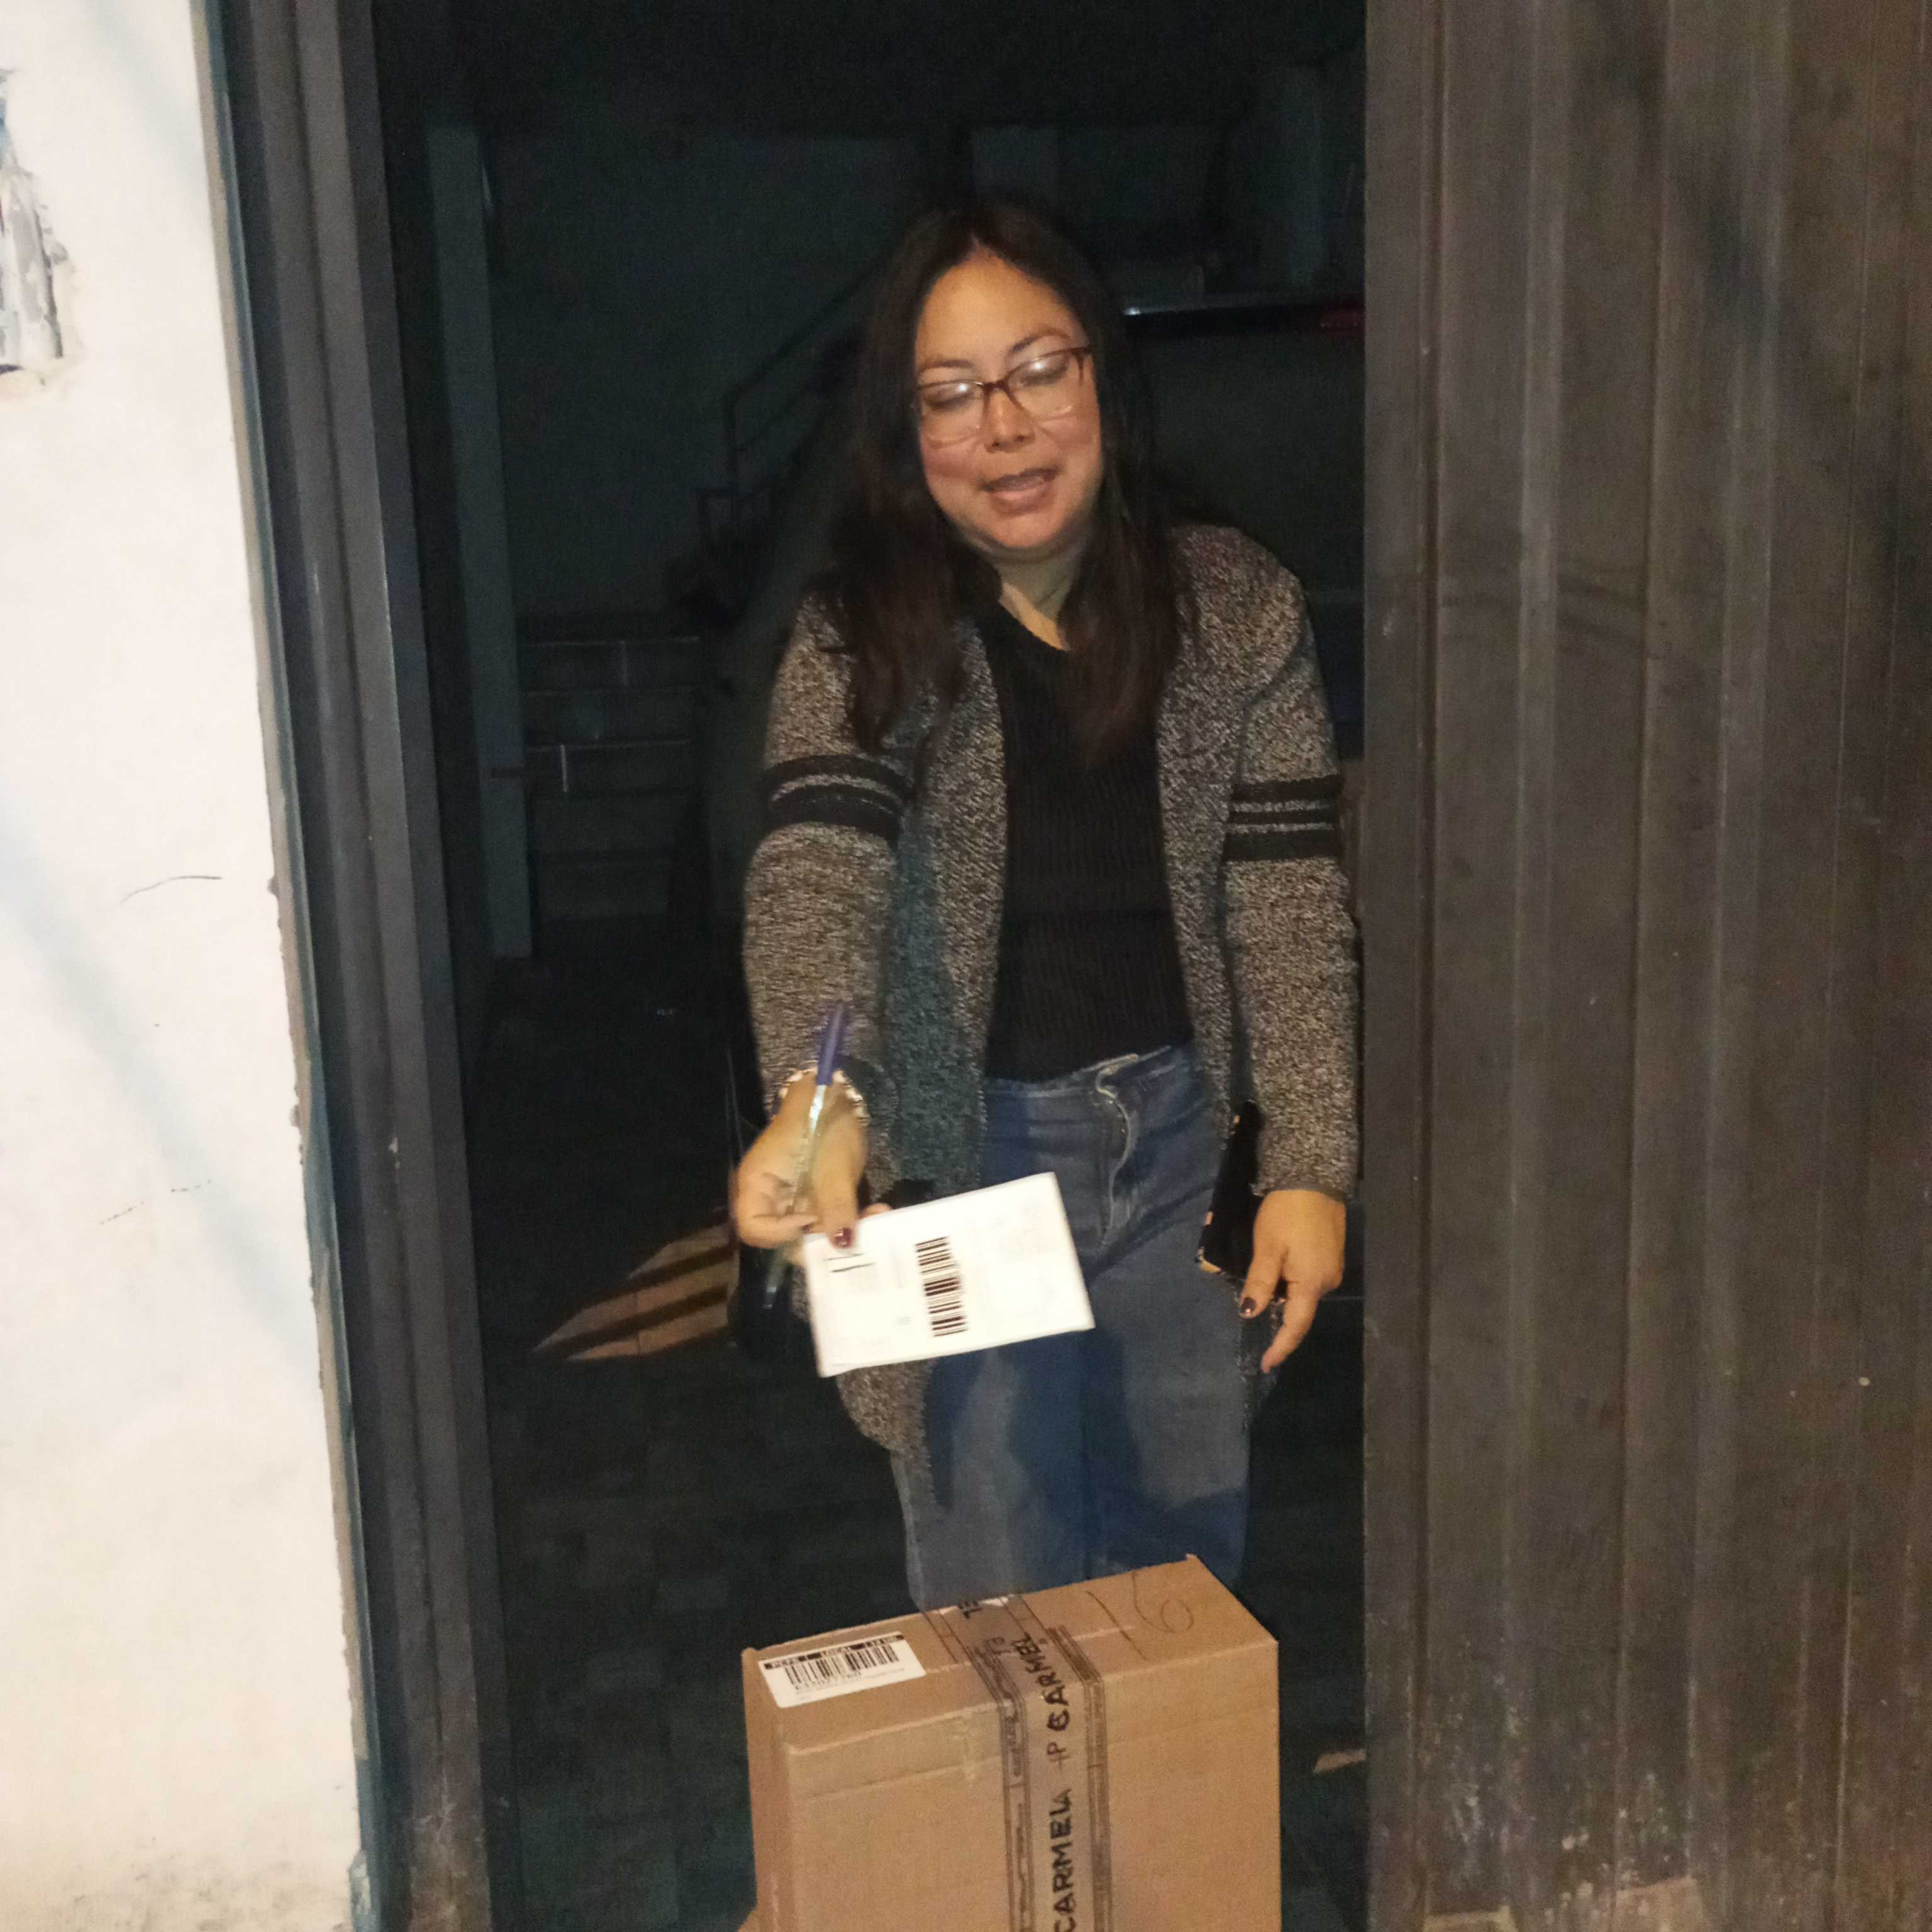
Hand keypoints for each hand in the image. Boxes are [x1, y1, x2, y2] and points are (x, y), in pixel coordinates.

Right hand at [732, 1079, 868, 1249]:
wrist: (834, 1097)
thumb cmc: (823, 1123)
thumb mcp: (833, 1166)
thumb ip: (837, 1207)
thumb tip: (844, 1245)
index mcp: (757, 1184)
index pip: (754, 1228)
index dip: (781, 1235)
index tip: (813, 1224)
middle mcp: (771, 1198)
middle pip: (786, 1237)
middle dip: (824, 1242)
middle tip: (856, 1237)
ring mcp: (794, 1199)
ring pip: (814, 1232)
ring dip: (846, 1231)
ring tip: (876, 1219)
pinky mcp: (816, 1198)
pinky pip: (829, 1219)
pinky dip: (852, 1220)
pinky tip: (877, 1212)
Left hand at [1241, 1188, 1346, 1371]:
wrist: (1314, 1179)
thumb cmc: (1287, 1213)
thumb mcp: (1267, 1248)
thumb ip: (1260, 1283)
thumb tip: (1250, 1313)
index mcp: (1312, 1284)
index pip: (1295, 1326)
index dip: (1280, 1347)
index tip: (1266, 1365)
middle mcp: (1327, 1282)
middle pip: (1299, 1310)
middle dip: (1276, 1312)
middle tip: (1252, 1304)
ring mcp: (1332, 1269)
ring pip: (1303, 1293)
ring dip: (1283, 1293)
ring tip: (1262, 1281)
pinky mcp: (1332, 1256)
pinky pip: (1308, 1279)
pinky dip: (1292, 1280)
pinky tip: (1279, 1266)